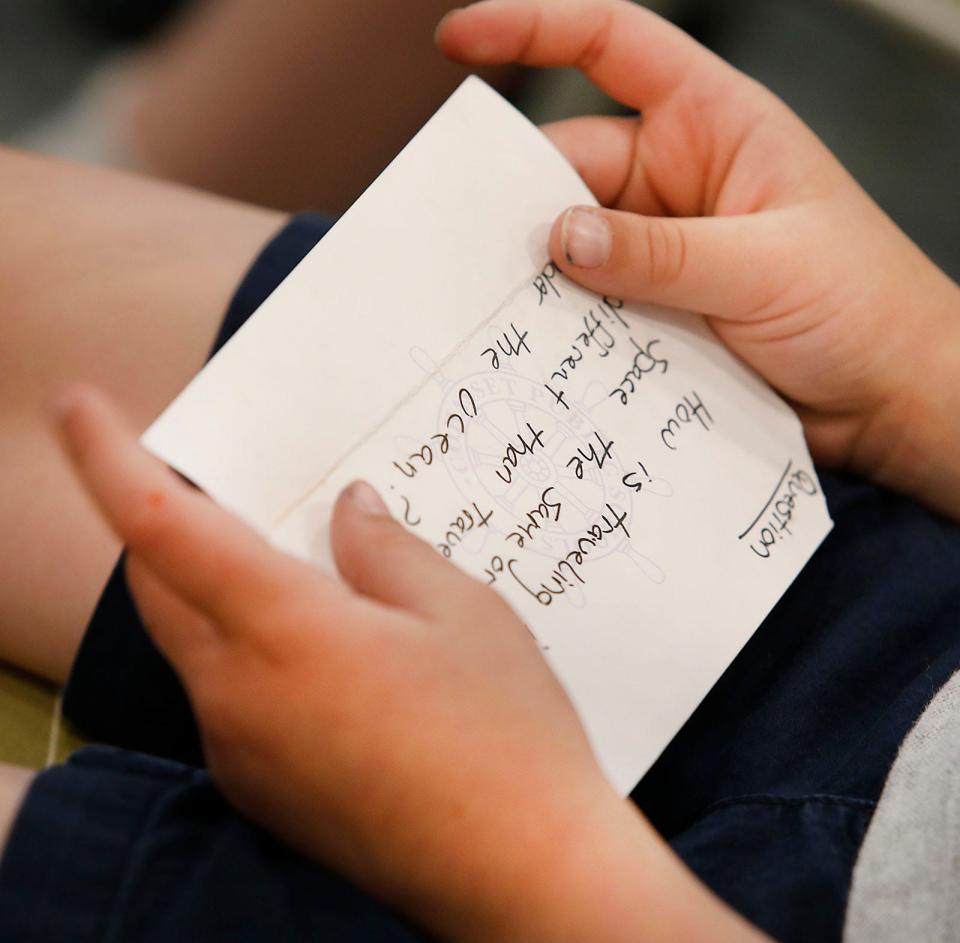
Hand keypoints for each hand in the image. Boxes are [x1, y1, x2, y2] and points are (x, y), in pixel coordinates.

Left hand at [57, 385, 765, 941]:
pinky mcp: (262, 789)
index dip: (107, 455)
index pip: (160, 525)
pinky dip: (243, 646)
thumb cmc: (504, 733)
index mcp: (285, 633)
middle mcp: (238, 696)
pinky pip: (225, 694)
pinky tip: (319, 647)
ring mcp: (243, 753)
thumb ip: (386, 549)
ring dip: (208, 586)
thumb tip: (348, 512)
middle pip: (158, 583)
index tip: (80, 403)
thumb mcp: (461, 610)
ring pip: (189, 641)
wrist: (523, 872)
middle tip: (212, 481)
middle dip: (162, 519)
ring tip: (289, 563)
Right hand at [438, 0, 959, 517]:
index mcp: (713, 127)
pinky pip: (592, 310)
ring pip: (572, 250)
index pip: (614, 48)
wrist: (890, 397)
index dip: (534, 29)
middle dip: (521, 206)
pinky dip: (568, 330)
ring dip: (542, 282)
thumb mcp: (764, 265)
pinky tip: (547, 356)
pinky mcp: (655, 313)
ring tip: (501, 315)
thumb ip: (660, 253)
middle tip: (470, 250)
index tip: (458, 39)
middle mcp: (676, 183)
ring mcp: (661, 253)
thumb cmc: (864, 306)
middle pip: (569, 171)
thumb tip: (561, 239)